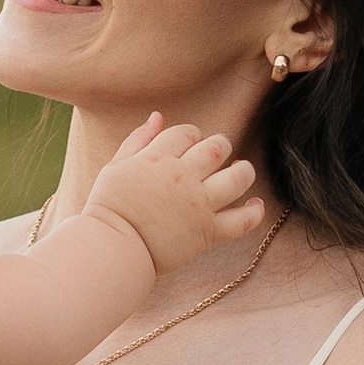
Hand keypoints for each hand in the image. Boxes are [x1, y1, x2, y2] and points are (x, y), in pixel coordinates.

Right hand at [83, 119, 262, 278]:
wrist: (111, 248)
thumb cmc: (108, 208)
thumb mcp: (116, 166)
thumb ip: (138, 140)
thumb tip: (158, 116)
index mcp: (158, 159)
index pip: (186, 133)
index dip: (192, 135)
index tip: (189, 145)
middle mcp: (182, 177)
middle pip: (216, 148)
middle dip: (220, 146)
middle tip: (217, 155)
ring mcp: (198, 205)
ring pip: (237, 178)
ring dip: (244, 171)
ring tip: (240, 170)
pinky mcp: (207, 232)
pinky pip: (241, 221)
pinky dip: (254, 213)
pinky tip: (255, 205)